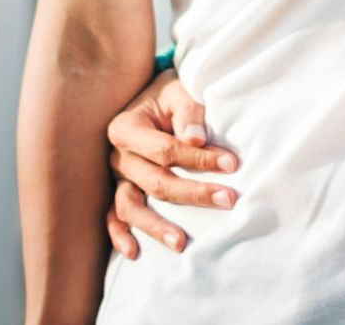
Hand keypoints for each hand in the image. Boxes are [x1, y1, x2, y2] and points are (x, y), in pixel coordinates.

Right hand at [103, 70, 240, 257]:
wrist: (153, 98)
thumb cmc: (170, 96)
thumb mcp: (179, 92)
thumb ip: (188, 113)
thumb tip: (196, 140)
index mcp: (126, 127)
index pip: (165, 150)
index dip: (198, 159)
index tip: (232, 164)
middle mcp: (117, 155)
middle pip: (154, 181)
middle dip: (193, 193)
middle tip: (229, 200)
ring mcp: (115, 177)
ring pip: (130, 207)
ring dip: (155, 226)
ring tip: (181, 243)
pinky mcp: (119, 191)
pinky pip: (113, 217)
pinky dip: (119, 236)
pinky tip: (133, 253)